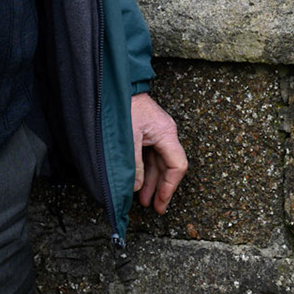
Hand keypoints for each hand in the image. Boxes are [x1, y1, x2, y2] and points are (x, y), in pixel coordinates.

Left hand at [130, 93, 186, 214]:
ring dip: (152, 182)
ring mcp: (156, 133)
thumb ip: (134, 165)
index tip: (160, 202)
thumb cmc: (124, 106)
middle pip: (169, 166)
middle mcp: (165, 133)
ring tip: (144, 200)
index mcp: (166, 133)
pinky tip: (139, 183)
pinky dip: (145, 171)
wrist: (115, 85)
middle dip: (161, 188)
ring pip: (159, 163)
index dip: (170, 187)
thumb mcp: (128, 138)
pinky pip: (150, 156)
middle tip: (155, 208)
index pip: (177, 165)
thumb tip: (137, 187)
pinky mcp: (147, 132)